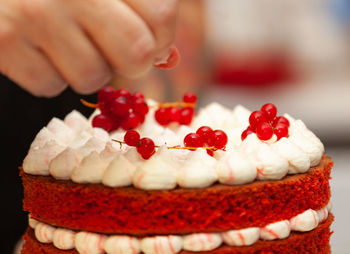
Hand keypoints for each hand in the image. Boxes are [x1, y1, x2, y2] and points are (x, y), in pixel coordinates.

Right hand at [0, 0, 178, 96]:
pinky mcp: (5, 40)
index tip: (150, 41)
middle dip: (131, 62)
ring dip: (86, 68)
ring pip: (93, 77)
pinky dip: (49, 74)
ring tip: (66, 42)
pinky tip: (38, 47)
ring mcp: (36, 13)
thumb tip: (168, 59)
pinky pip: (51, 85)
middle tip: (111, 48)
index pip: (161, 18)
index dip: (161, 40)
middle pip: (136, 54)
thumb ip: (142, 16)